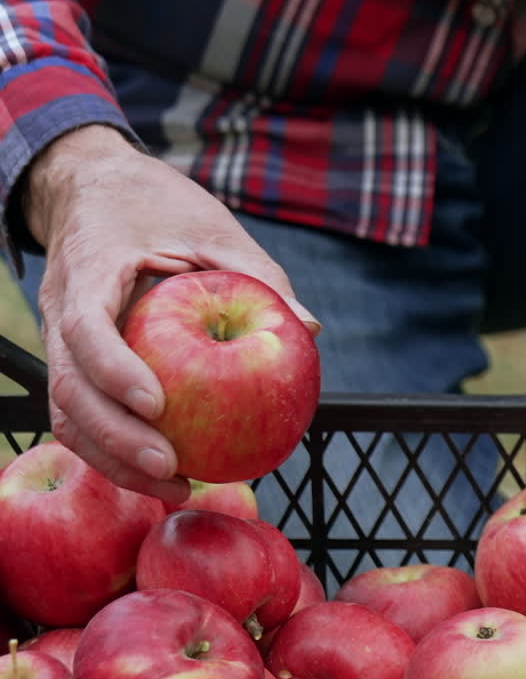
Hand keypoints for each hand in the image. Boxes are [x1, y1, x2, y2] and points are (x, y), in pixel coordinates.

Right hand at [24, 126, 319, 504]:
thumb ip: (258, 273)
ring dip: (115, 460)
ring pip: (69, 415)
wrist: (97, 190)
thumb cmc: (159, 205)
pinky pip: (85, 419)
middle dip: (116, 438)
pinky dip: (119, 454)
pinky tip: (169, 477)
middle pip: (70, 389)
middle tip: (170, 467)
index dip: (115, 371)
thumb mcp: (214, 227)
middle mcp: (63, 310)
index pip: (85, 328)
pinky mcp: (76, 366)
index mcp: (91, 268)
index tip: (158, 405)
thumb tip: (309, 328)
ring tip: (175, 488)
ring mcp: (62, 343)